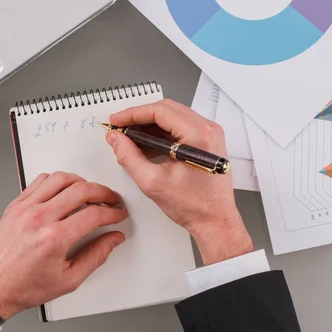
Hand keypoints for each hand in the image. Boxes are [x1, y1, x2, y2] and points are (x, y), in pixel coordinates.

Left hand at [0, 172, 127, 319]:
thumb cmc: (24, 286)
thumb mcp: (69, 280)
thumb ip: (96, 256)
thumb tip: (113, 239)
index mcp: (54, 238)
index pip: (94, 214)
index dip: (113, 212)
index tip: (118, 214)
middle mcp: (39, 218)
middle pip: (82, 189)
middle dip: (104, 193)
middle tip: (111, 200)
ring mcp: (25, 208)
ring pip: (61, 178)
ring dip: (81, 182)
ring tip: (90, 192)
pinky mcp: (15, 205)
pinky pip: (40, 181)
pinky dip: (57, 181)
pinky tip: (64, 190)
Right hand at [105, 99, 252, 264]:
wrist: (214, 221)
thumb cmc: (195, 206)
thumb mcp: (152, 182)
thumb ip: (129, 156)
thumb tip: (116, 140)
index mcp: (199, 135)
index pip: (160, 111)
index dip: (132, 114)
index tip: (117, 120)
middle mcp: (208, 130)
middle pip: (166, 110)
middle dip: (139, 118)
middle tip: (120, 128)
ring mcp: (209, 135)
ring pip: (172, 118)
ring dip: (148, 126)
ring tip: (129, 138)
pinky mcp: (206, 143)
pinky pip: (179, 129)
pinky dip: (160, 134)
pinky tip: (145, 145)